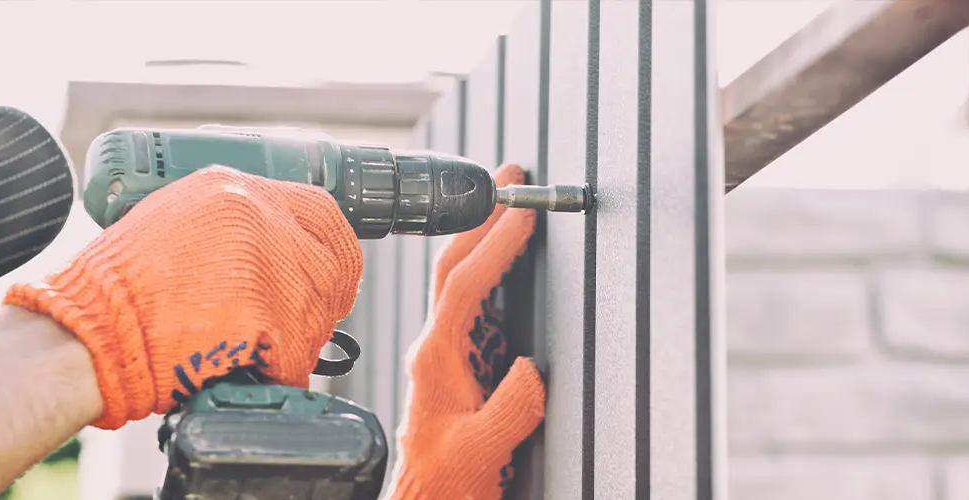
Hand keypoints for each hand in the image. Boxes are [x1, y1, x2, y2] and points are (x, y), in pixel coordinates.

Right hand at [2, 166, 362, 429]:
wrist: (87, 334)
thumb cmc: (118, 293)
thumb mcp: (174, 223)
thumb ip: (231, 225)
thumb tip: (277, 249)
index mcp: (232, 188)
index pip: (321, 209)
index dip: (332, 246)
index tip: (329, 271)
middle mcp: (255, 213)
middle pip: (335, 259)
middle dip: (326, 296)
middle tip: (303, 319)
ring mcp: (264, 259)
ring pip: (322, 306)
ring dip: (304, 336)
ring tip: (264, 347)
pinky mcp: (267, 309)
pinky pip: (302, 348)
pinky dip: (287, 367)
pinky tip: (259, 368)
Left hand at [387, 164, 545, 499]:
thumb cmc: (447, 482)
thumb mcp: (482, 452)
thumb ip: (510, 409)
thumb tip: (532, 367)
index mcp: (437, 360)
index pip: (464, 285)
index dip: (494, 245)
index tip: (520, 211)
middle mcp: (436, 347)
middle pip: (453, 265)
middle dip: (480, 217)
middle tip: (507, 178)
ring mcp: (446, 351)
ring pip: (459, 278)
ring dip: (482, 235)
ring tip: (508, 202)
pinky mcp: (459, 361)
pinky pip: (472, 300)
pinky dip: (490, 266)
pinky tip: (506, 256)